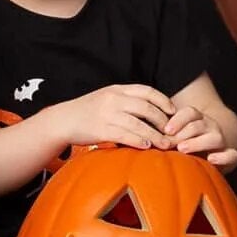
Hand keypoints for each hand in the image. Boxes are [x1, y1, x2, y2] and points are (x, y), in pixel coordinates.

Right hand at [46, 84, 176, 150]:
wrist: (63, 120)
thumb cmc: (87, 111)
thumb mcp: (106, 97)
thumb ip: (125, 100)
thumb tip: (150, 109)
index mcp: (117, 90)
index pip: (147, 91)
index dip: (163, 101)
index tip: (173, 111)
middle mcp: (114, 99)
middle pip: (146, 108)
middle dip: (163, 121)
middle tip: (172, 131)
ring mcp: (108, 114)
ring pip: (139, 124)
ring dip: (155, 135)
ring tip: (165, 144)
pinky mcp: (102, 129)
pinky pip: (125, 135)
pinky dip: (138, 141)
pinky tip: (146, 146)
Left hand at [166, 103, 236, 167]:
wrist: (213, 152)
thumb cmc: (184, 144)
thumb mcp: (173, 136)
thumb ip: (161, 134)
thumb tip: (137, 135)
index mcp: (196, 119)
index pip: (190, 113)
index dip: (178, 119)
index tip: (166, 129)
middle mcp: (210, 126)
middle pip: (199, 124)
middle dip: (184, 133)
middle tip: (169, 142)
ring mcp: (220, 140)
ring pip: (215, 137)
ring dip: (198, 142)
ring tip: (183, 149)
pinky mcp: (229, 155)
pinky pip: (231, 154)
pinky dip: (223, 157)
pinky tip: (211, 159)